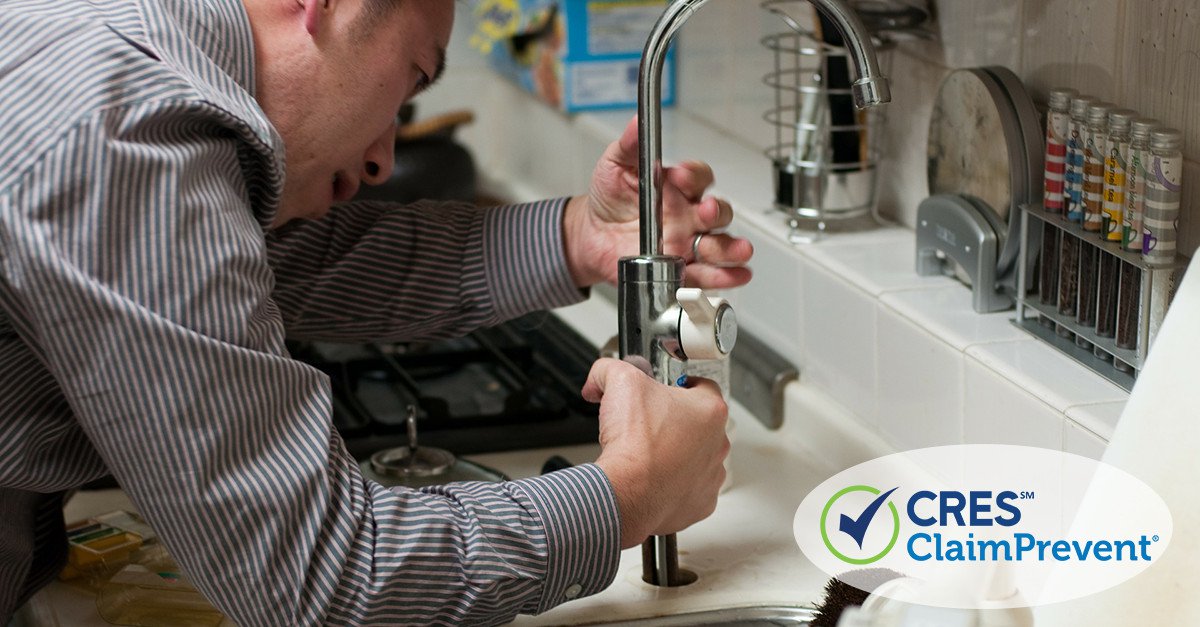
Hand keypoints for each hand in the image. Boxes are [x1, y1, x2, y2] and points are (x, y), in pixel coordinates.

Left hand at [563, 116, 753, 287]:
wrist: (591, 236)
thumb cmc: (610, 198)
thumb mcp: (615, 165)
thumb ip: (630, 145)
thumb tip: (638, 122)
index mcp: (677, 188)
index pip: (698, 177)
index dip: (693, 176)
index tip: (678, 176)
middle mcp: (689, 215)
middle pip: (717, 213)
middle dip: (716, 212)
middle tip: (704, 212)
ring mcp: (688, 243)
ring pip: (719, 244)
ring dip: (731, 248)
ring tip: (738, 250)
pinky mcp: (681, 269)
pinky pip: (708, 274)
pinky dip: (725, 277)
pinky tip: (735, 275)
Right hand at [583, 358, 728, 547]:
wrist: (626, 493)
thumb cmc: (634, 444)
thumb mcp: (619, 382)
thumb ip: (611, 369)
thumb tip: (601, 376)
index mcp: (710, 410)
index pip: (702, 386)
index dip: (679, 385)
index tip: (664, 391)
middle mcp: (718, 443)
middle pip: (699, 424)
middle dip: (675, 421)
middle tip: (649, 423)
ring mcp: (711, 476)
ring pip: (697, 457)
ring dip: (677, 454)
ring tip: (648, 454)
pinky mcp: (701, 503)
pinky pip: (690, 489)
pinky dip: (673, 484)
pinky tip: (653, 478)